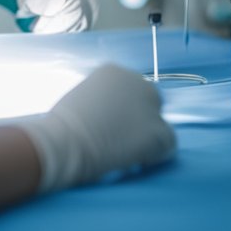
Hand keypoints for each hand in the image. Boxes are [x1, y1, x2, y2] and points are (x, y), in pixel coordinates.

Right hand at [17, 63, 175, 191]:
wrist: (66, 140)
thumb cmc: (63, 123)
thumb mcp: (82, 97)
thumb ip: (102, 100)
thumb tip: (110, 116)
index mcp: (113, 71)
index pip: (130, 90)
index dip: (122, 110)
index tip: (110, 123)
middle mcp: (137, 81)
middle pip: (149, 102)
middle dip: (138, 120)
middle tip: (120, 139)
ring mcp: (151, 105)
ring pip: (158, 124)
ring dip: (145, 137)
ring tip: (123, 151)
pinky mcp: (160, 131)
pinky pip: (167, 145)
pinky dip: (154, 155)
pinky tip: (133, 160)